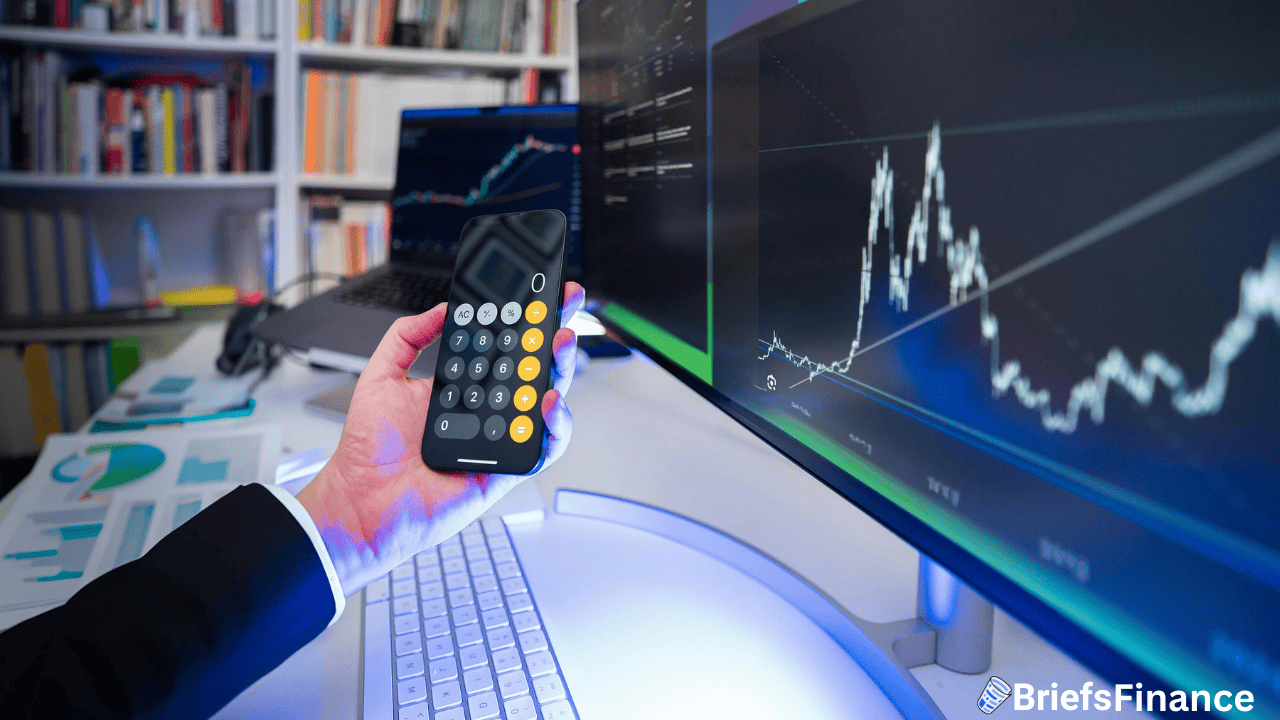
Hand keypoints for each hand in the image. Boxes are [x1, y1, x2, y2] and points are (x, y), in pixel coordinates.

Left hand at [298, 283, 585, 594]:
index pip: (503, 347)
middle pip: (534, 368)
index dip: (526, 321)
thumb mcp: (381, 376)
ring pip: (548, 401)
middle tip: (563, 307)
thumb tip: (442, 309)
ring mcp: (500, 438)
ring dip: (562, 370)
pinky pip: (543, 448)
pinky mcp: (506, 469)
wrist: (361, 500)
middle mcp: (487, 410)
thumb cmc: (369, 449)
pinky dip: (555, 426)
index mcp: (463, 386)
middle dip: (556, 334)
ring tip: (560, 345)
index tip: (541, 291)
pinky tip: (548, 403)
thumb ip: (407, 336)